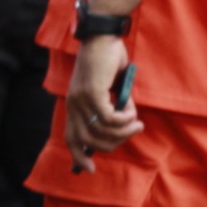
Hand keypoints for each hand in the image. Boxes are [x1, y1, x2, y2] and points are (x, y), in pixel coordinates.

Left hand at [65, 36, 140, 172]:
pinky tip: (132, 110)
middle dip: (112, 143)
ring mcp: (80, 99)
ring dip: (123, 131)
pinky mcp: (92, 93)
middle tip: (132, 131)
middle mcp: (73, 104)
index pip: (70, 137)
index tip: (90, 169)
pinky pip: (110, 118)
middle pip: (88, 140)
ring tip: (136, 121)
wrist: (103, 37)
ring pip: (101, 132)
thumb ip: (113, 108)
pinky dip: (124, 119)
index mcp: (74, 104)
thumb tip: (123, 126)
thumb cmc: (108, 61)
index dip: (78, 156)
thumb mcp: (110, 90)